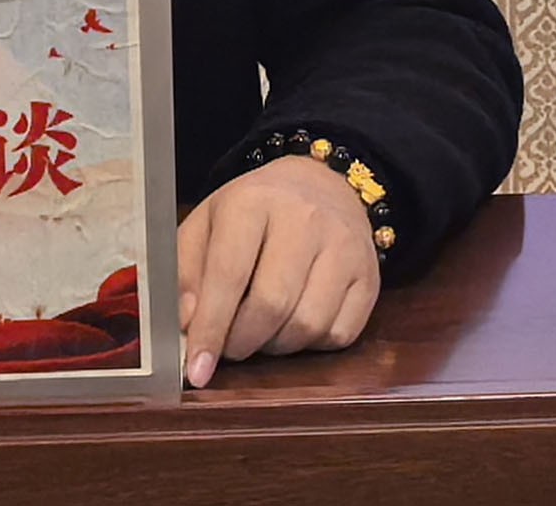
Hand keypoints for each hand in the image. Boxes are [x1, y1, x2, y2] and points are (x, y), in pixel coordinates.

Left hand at [176, 153, 381, 386]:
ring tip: (262, 331)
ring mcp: (344, 246)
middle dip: (242, 342)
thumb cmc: (254, 214)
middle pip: (272, 305)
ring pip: (307, 326)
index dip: (210, 329)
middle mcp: (305, 218)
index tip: (196, 370)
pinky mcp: (369, 275)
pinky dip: (311, 344)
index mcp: (254, 201)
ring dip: (276, 346)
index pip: (229, 275)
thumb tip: (188, 325)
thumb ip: (186, 273)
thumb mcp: (206, 225)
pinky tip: (296, 324)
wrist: (322, 185)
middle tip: (230, 347)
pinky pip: (339, 335)